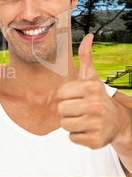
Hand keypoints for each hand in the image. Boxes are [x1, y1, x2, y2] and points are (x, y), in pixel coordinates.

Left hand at [57, 34, 124, 148]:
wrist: (116, 121)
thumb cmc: (96, 96)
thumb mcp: (91, 77)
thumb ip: (85, 57)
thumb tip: (88, 36)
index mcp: (90, 88)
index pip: (60, 94)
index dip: (66, 96)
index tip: (78, 96)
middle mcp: (95, 105)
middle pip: (61, 110)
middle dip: (68, 110)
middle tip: (80, 109)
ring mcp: (96, 124)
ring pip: (64, 124)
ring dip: (71, 122)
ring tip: (83, 118)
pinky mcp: (94, 140)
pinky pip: (71, 137)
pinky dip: (77, 135)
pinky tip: (88, 129)